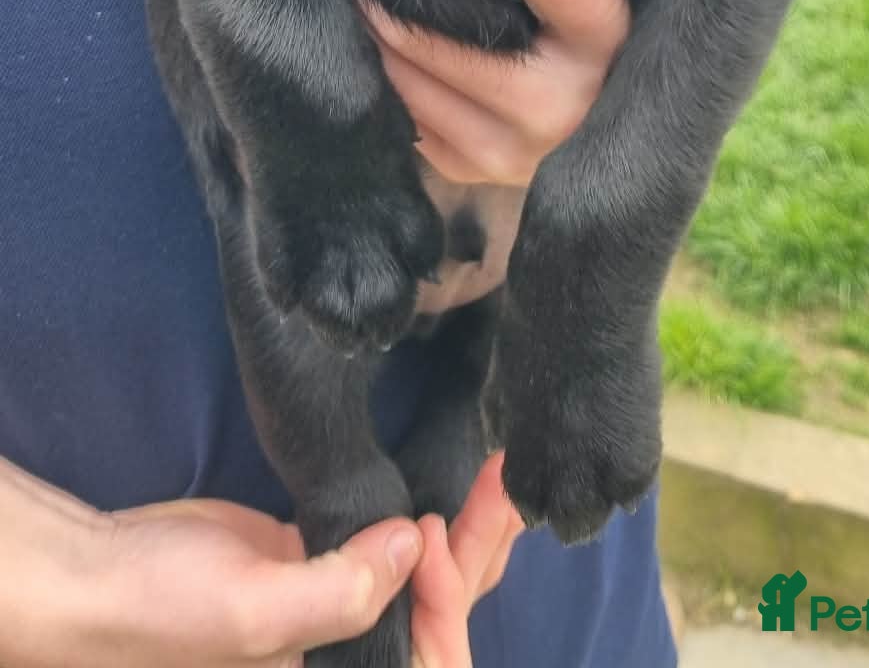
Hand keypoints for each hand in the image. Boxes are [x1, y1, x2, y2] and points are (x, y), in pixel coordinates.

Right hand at [0, 448, 518, 667]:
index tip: (429, 528)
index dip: (448, 596)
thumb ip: (337, 589)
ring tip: (500, 475)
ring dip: (467, 531)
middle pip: (443, 612)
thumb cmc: (165, 611)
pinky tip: (448, 480)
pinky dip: (426, 517)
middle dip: (482, 553)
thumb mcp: (250, 612)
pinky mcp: (322, 556)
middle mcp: (351, 648)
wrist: (104, 572)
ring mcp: (339, 599)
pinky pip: (393, 544)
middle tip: (508, 483)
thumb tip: (414, 543)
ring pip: (426, 574)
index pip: (432, 656)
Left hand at [363, 0, 629, 188]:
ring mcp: (516, 148)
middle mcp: (567, 105)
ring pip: (407, 72)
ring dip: (366, 19)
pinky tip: (363, 28)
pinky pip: (398, 106)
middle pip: (448, 33)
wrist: (606, 125)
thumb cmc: (594, 25)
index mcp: (613, 42)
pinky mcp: (473, 168)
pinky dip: (374, 61)